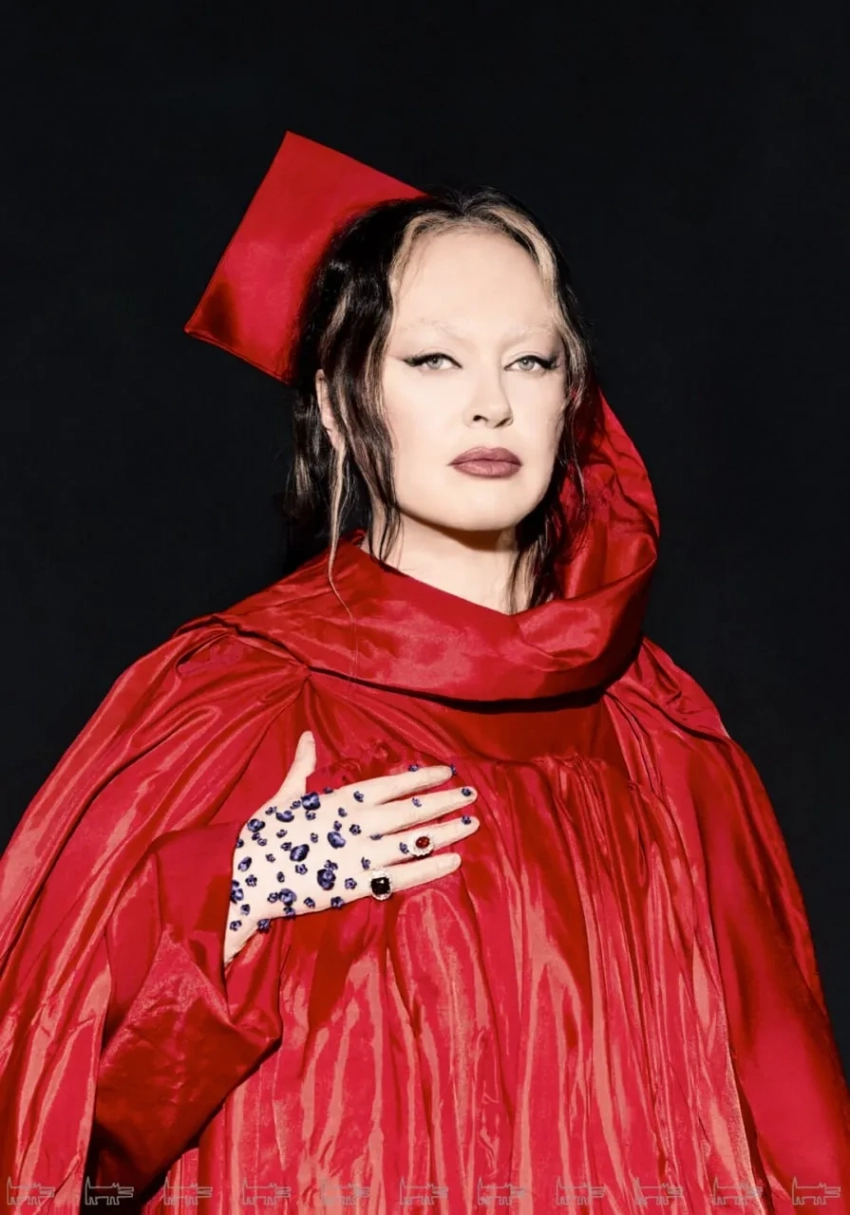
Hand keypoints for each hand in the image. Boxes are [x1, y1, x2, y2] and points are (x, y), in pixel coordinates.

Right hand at [224, 731, 478, 963]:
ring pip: (412, 840)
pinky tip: (454, 861)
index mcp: (338, 801)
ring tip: (472, 823)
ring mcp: (359, 856)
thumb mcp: (283, 796)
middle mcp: (355, 825)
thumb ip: (302, 767)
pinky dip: (429, 868)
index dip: (421, 778)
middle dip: (442, 802)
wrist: (242, 879)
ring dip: (445, 831)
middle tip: (472, 794)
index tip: (446, 772)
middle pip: (409, 810)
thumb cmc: (261, 837)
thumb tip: (305, 735)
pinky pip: (402, 876)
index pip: (390, 785)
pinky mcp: (357, 886)